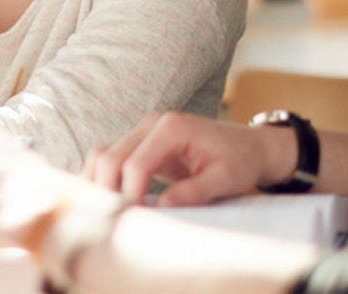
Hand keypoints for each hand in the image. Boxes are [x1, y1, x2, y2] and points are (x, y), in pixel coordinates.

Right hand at [84, 111, 286, 205]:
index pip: (135, 164)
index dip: (129, 195)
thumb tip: (162, 206)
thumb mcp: (226, 179)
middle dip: (106, 191)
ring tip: (106, 214)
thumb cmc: (240, 161)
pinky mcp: (139, 143)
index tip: (134, 222)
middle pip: (109, 157)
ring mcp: (142, 131)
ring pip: (102, 155)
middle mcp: (151, 124)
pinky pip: (110, 157)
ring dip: (98, 183)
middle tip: (114, 223)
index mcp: (172, 128)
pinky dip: (103, 178)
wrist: (248, 146)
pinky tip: (106, 202)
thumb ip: (195, 191)